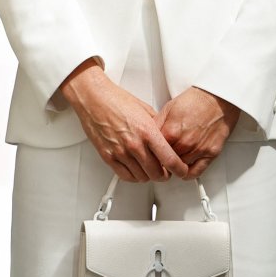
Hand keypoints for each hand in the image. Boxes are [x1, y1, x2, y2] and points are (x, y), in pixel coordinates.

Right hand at [61, 63, 188, 182]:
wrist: (94, 99)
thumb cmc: (117, 100)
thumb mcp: (145, 110)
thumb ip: (158, 128)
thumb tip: (167, 139)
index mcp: (147, 132)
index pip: (169, 159)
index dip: (179, 169)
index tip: (181, 171)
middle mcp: (134, 144)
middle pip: (156, 173)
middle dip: (164, 175)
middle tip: (166, 171)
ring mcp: (120, 152)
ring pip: (142, 177)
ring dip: (149, 176)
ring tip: (150, 169)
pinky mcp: (108, 156)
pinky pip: (125, 176)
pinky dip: (134, 177)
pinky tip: (136, 170)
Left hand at [157, 87, 238, 178]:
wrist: (217, 98)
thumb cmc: (195, 101)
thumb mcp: (168, 109)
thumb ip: (156, 126)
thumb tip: (145, 137)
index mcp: (170, 132)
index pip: (153, 153)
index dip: (150, 154)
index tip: (149, 155)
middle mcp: (184, 143)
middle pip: (166, 163)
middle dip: (161, 161)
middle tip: (160, 158)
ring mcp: (198, 150)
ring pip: (179, 169)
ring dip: (174, 166)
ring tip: (172, 160)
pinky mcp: (210, 153)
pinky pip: (196, 172)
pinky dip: (188, 173)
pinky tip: (183, 169)